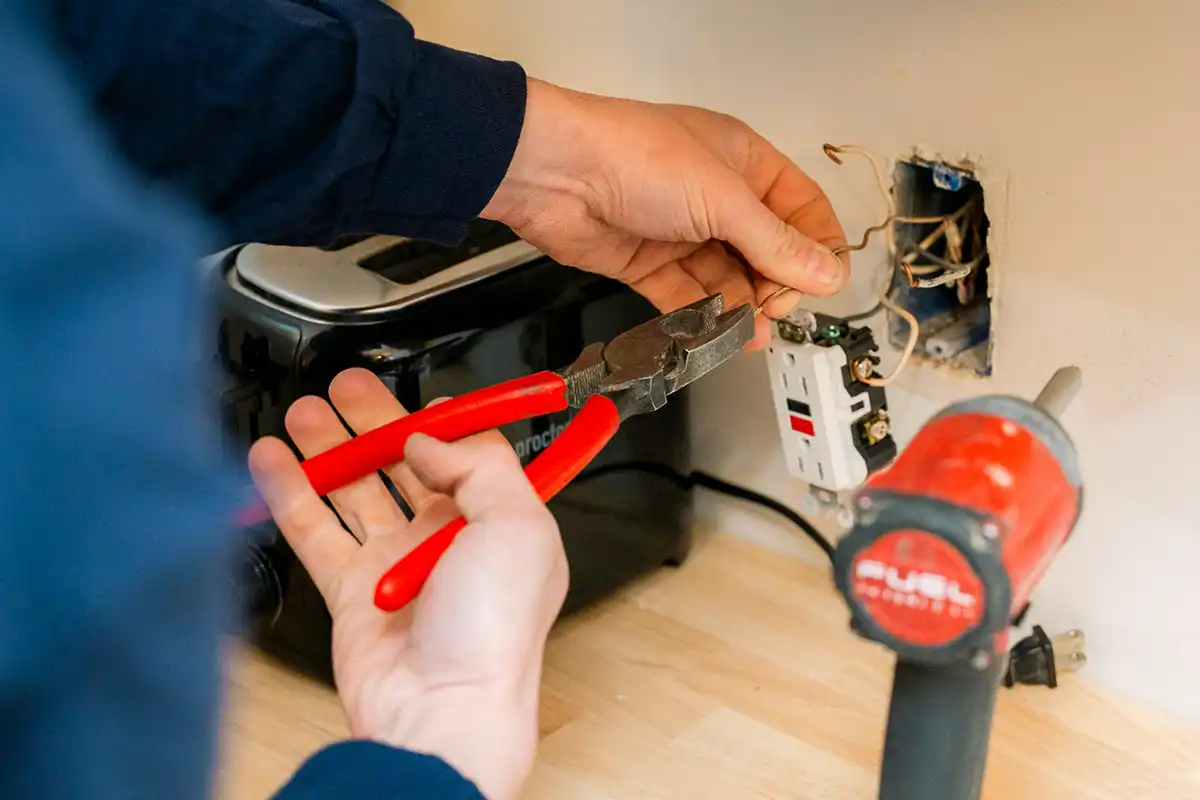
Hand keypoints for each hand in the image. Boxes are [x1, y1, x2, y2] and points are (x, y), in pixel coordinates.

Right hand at [247, 368, 566, 799]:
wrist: (441, 710)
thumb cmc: (494, 632)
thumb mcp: (518, 525)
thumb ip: (480, 464)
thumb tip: (434, 438)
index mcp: (501, 523)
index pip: (469, 455)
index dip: (442, 422)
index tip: (418, 395)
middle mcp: (450, 542)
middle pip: (406, 465)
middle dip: (375, 422)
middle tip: (346, 386)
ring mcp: (397, 566)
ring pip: (356, 490)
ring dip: (331, 449)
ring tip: (305, 411)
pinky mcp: (352, 592)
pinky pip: (315, 529)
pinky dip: (291, 492)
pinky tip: (272, 459)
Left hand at [481, 78, 849, 347]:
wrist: (554, 172)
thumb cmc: (642, 161)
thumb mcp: (722, 198)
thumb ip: (775, 243)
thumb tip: (830, 275)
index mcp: (744, 162)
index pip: (800, 207)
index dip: (818, 246)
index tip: (823, 286)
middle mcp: (717, 196)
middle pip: (766, 250)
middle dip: (777, 283)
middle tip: (775, 307)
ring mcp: (681, 232)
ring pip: (726, 278)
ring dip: (742, 307)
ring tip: (751, 334)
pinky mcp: (648, 264)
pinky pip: (686, 296)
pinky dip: (702, 317)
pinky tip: (719, 336)